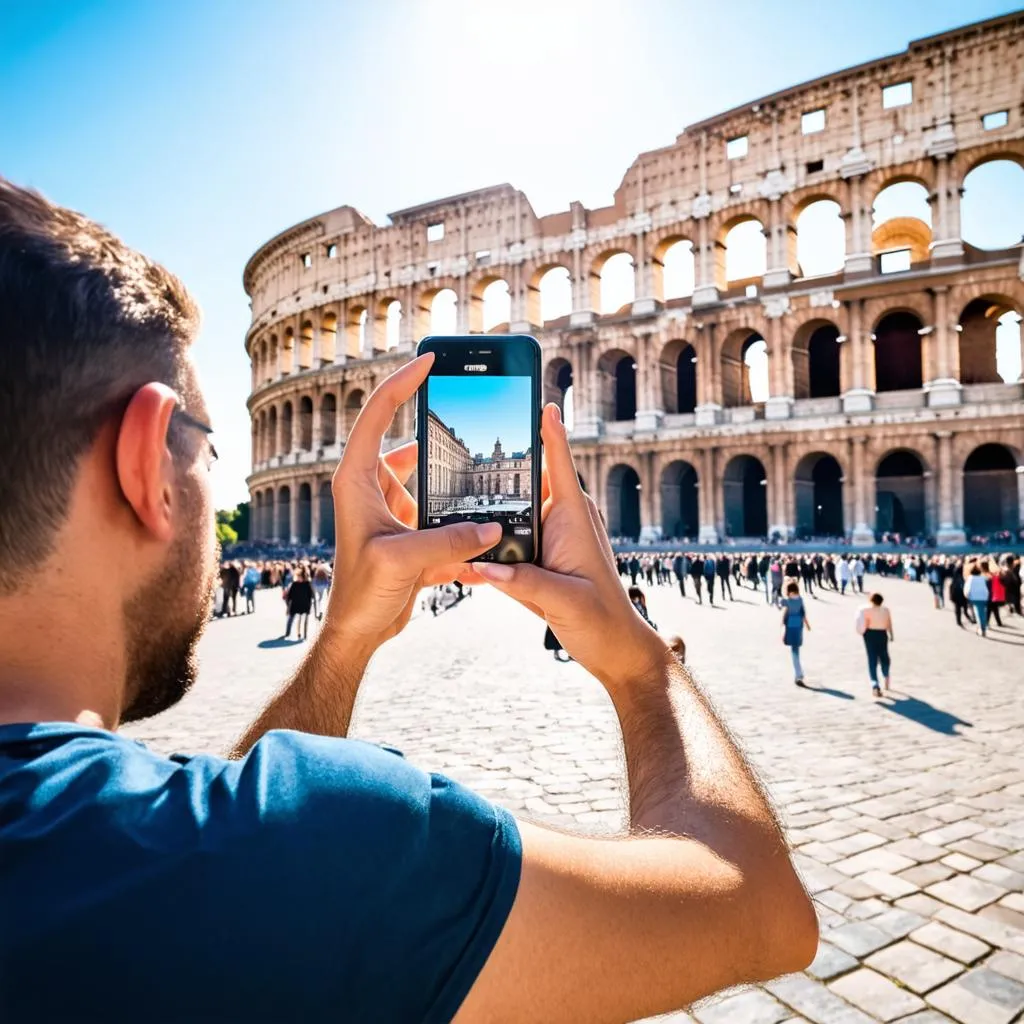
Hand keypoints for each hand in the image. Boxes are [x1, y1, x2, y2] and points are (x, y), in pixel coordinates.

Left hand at [323, 355, 500, 655]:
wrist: (359, 631)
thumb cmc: (361, 593)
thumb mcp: (401, 561)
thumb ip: (447, 541)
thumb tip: (493, 528)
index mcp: (358, 480)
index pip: (378, 416)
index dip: (402, 384)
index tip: (428, 361)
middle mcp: (374, 489)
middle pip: (409, 443)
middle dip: (440, 433)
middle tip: (470, 407)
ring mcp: (393, 511)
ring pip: (431, 483)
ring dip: (455, 485)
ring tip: (485, 478)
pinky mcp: (410, 535)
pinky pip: (441, 518)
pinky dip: (460, 524)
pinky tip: (485, 532)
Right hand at [471, 404, 670, 690]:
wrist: (613, 650)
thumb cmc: (602, 621)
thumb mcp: (565, 601)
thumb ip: (525, 582)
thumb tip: (484, 567)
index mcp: (573, 518)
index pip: (559, 464)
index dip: (549, 431)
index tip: (541, 401)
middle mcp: (560, 523)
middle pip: (525, 484)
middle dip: (498, 468)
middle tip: (466, 447)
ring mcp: (546, 542)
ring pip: (508, 518)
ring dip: (484, 516)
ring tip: (449, 502)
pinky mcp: (535, 563)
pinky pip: (504, 548)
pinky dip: (484, 551)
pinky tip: (459, 560)